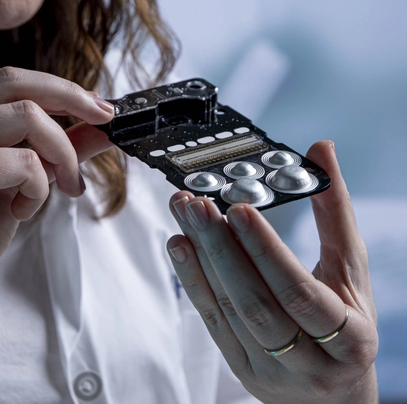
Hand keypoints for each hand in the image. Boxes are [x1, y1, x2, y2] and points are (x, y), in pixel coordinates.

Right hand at [0, 67, 113, 321]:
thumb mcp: (15, 177)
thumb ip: (50, 145)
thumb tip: (99, 125)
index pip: (5, 81)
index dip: (56, 88)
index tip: (95, 106)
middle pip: (14, 82)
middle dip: (70, 96)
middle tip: (105, 118)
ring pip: (27, 117)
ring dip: (60, 154)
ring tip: (62, 186)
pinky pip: (25, 162)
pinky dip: (39, 187)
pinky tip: (22, 211)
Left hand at [166, 141, 377, 402]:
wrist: (335, 393)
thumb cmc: (348, 320)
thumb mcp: (351, 270)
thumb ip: (334, 211)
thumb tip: (321, 150)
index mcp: (350, 339)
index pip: (300, 293)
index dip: (267, 251)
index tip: (239, 208)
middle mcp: (309, 363)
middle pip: (256, 303)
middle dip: (221, 249)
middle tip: (197, 204)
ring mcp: (269, 371)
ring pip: (229, 312)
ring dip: (202, 258)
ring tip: (185, 214)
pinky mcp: (240, 368)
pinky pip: (212, 322)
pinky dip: (193, 281)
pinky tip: (180, 245)